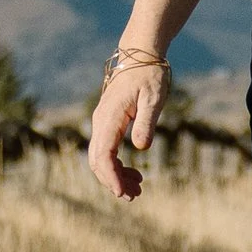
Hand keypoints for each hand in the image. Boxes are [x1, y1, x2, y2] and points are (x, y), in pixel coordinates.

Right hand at [87, 62, 169, 201]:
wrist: (139, 55)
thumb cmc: (149, 75)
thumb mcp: (154, 98)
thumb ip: (147, 122)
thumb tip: (141, 147)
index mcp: (110, 117)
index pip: (103, 155)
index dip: (111, 177)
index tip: (122, 193)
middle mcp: (101, 121)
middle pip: (97, 160)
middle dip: (113, 181)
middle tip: (135, 196)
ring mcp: (103, 122)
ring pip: (100, 157)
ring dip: (116, 175)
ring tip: (138, 188)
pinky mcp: (109, 123)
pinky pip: (107, 150)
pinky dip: (117, 165)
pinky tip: (135, 173)